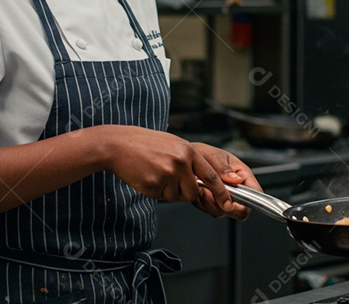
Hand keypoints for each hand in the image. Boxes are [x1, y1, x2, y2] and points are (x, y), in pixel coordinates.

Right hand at [96, 127, 234, 210]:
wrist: (120, 145)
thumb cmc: (146, 144)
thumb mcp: (174, 145)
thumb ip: (191, 161)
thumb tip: (206, 180)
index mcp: (188, 151)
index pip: (211, 175)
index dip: (222, 192)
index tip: (228, 204)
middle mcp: (180, 162)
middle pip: (194, 192)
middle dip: (185, 191)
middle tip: (169, 177)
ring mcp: (167, 174)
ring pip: (177, 197)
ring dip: (168, 191)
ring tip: (156, 173)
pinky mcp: (154, 185)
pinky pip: (162, 198)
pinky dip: (156, 192)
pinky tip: (148, 177)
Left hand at [188, 143, 260, 220]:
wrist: (187, 158)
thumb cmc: (204, 154)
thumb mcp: (215, 157)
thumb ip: (225, 169)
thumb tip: (237, 180)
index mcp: (243, 175)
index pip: (255, 194)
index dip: (248, 201)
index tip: (232, 201)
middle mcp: (236, 189)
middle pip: (241, 210)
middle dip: (225, 205)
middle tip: (211, 193)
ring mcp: (225, 198)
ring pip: (224, 212)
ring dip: (211, 203)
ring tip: (202, 189)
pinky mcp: (213, 203)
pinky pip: (211, 211)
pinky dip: (203, 204)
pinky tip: (199, 191)